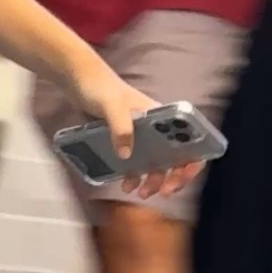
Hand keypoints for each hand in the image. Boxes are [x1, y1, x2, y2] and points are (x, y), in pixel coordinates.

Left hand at [67, 53, 205, 199]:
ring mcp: (142, 135)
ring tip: (140, 192)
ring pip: (157, 163)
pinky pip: (137, 164)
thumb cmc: (100, 86)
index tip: (182, 175)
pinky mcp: (126, 141)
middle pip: (176, 157)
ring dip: (153, 181)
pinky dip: (135, 176)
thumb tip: (126, 156)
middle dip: (173, 177)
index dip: (193, 159)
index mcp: (163, 116)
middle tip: (162, 192)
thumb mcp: (111, 106)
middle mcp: (157, 127)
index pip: (190, 139)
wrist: (78, 79)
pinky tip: (125, 184)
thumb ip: (120, 127)